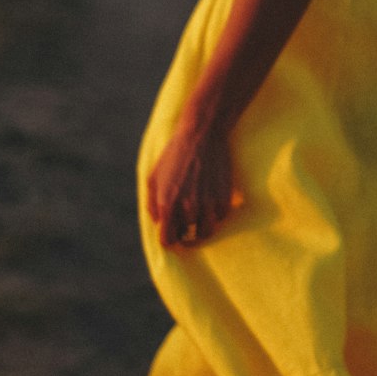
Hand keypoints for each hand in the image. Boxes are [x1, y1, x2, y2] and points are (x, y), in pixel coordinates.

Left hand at [145, 117, 235, 248]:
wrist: (202, 135)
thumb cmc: (174, 156)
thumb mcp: (153, 177)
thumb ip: (152, 205)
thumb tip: (159, 223)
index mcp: (167, 204)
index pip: (167, 240)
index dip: (169, 237)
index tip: (172, 232)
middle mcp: (188, 208)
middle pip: (187, 236)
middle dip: (184, 229)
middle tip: (185, 217)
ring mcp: (208, 204)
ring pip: (206, 232)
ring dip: (201, 226)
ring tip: (199, 215)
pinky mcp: (224, 198)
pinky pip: (220, 217)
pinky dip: (216, 213)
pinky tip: (211, 199)